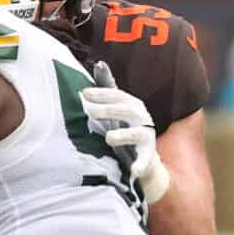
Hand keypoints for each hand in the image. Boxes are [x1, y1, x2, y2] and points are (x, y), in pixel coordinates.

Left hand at [86, 61, 170, 204]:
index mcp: (132, 105)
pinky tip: (133, 171)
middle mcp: (142, 118)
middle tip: (90, 112)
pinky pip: (146, 160)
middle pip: (128, 110)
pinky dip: (140, 165)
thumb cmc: (123, 127)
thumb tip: (99, 63)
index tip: (84, 93)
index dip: (103, 93)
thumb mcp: (114, 110)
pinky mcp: (149, 156)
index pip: (118, 95)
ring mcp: (147, 137)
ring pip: (138, 133)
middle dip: (110, 110)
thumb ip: (107, 90)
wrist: (142, 157)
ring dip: (124, 135)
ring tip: (109, 138)